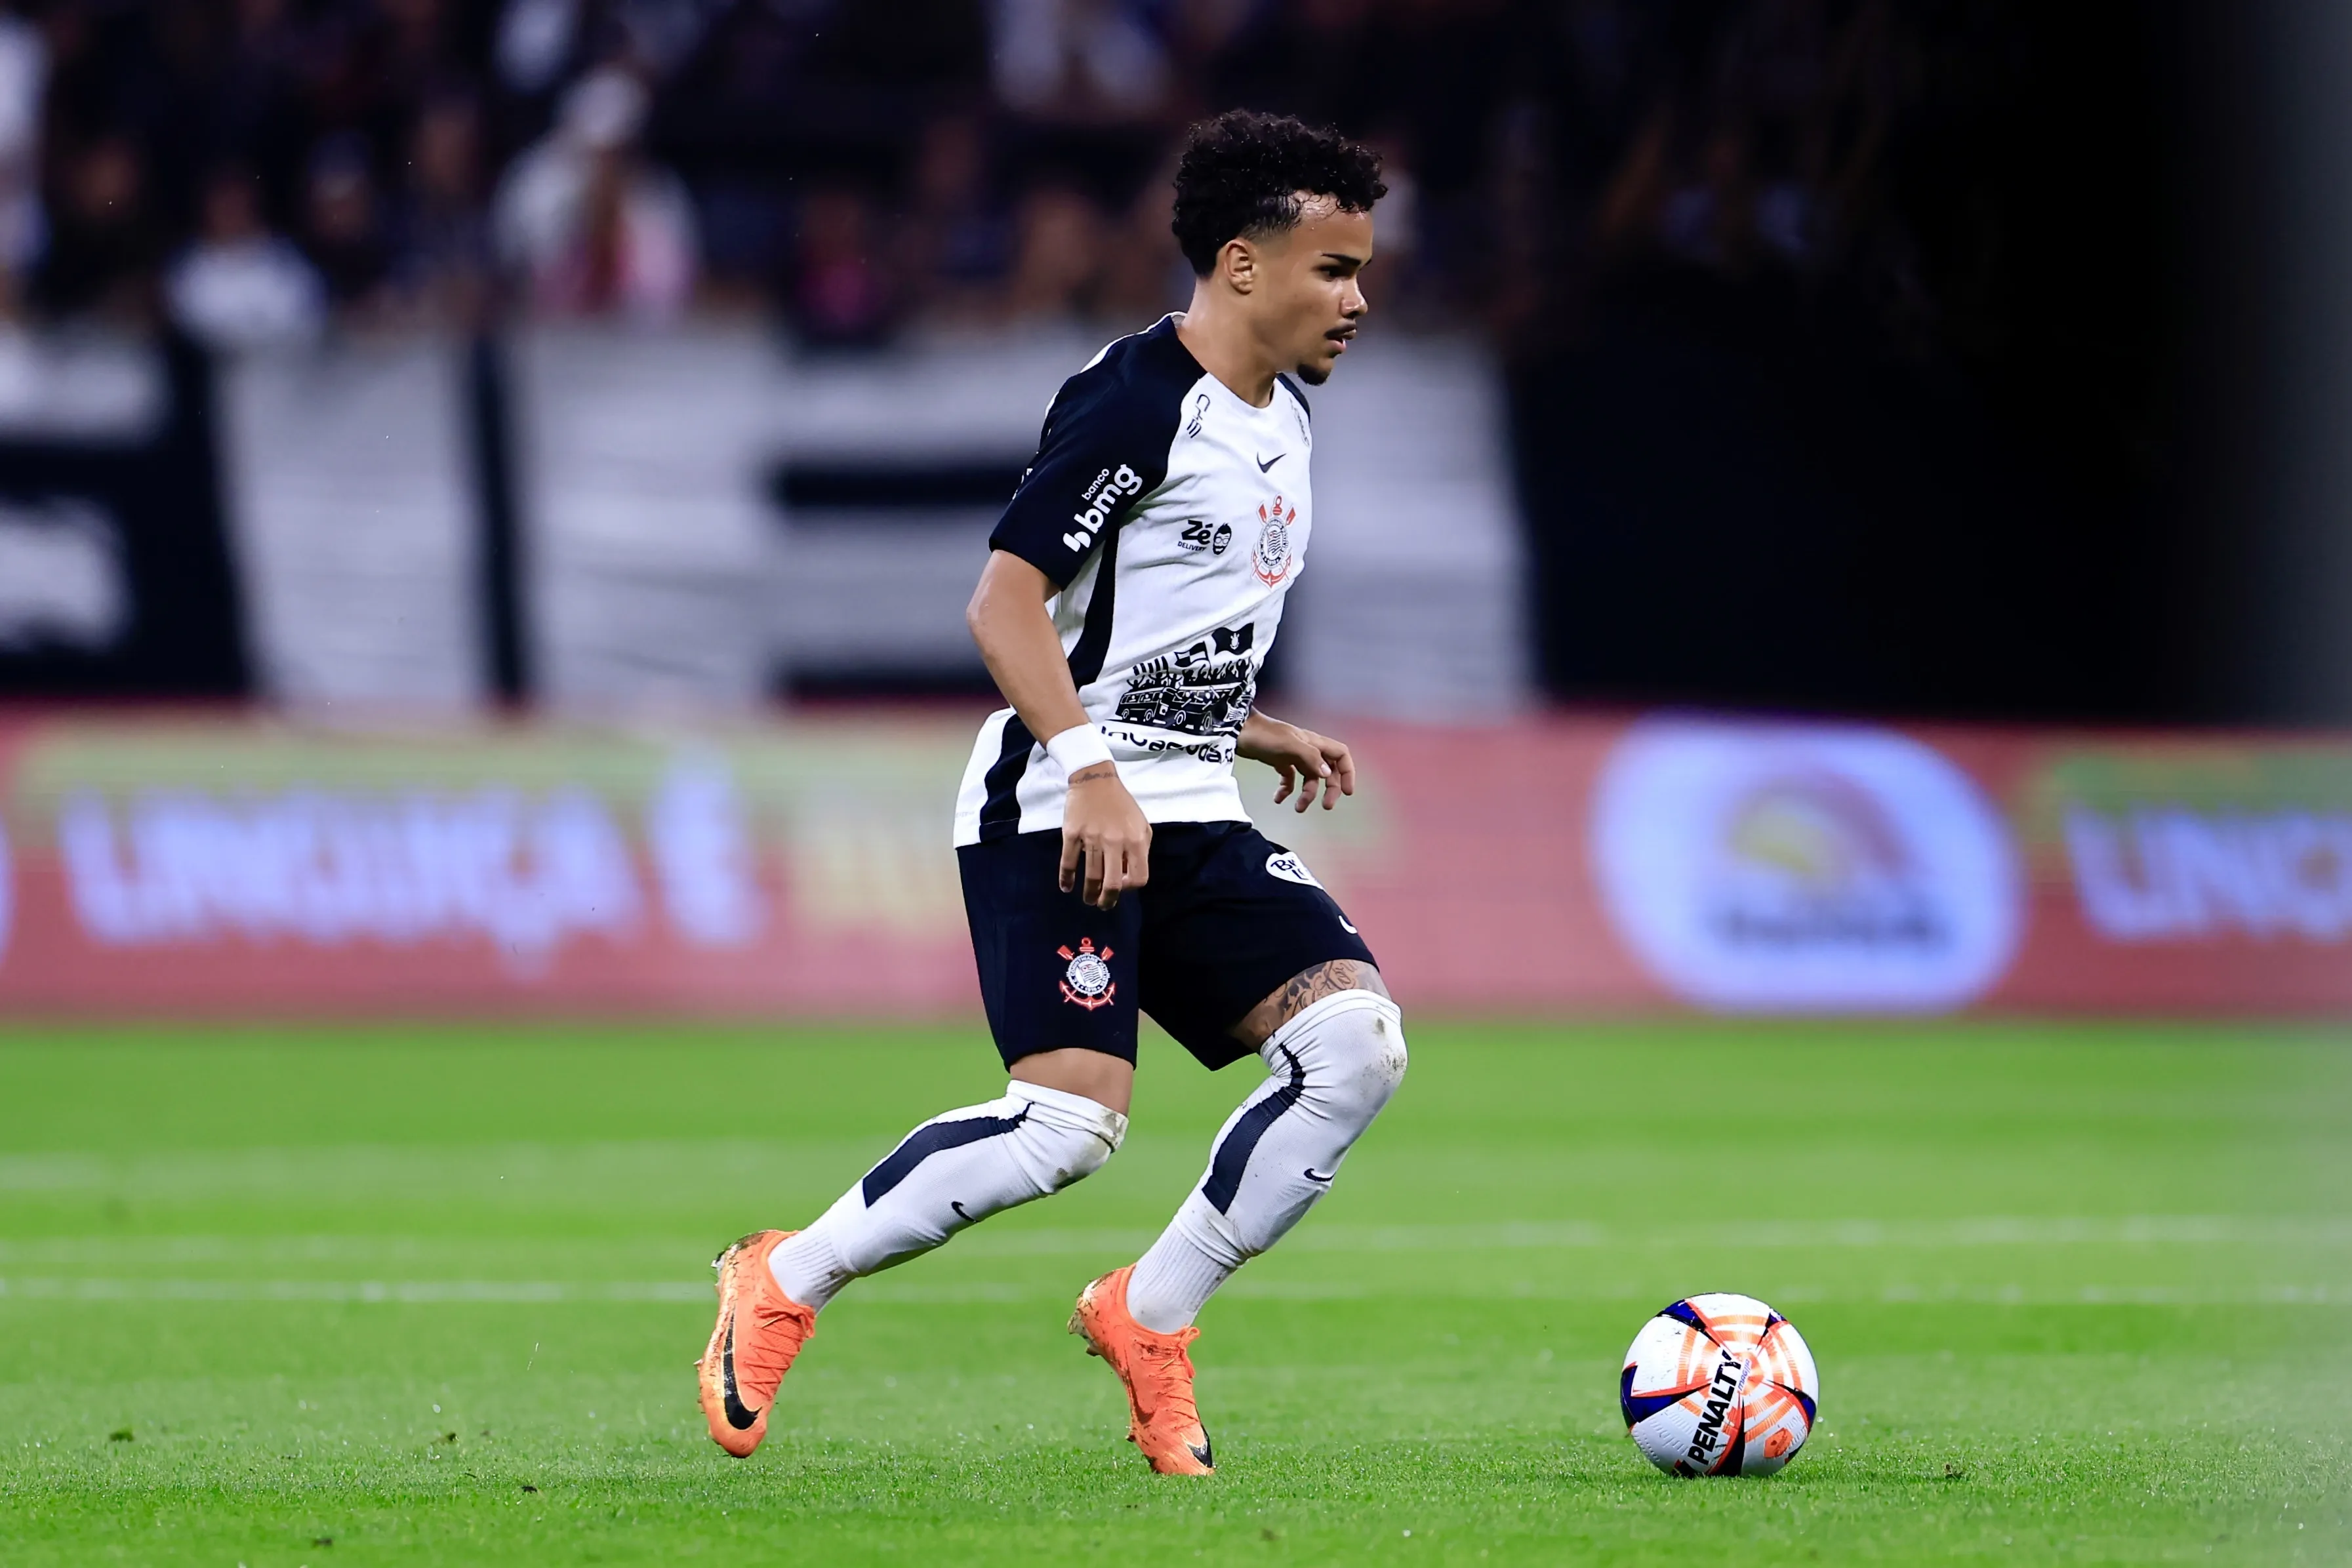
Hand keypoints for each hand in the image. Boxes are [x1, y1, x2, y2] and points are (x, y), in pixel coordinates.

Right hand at [1059, 765, 1150, 908]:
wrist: (1095, 780)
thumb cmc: (1121, 804)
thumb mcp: (1140, 824)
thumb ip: (1140, 849)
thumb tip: (1127, 874)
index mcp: (1135, 840)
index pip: (1139, 876)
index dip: (1130, 887)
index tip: (1122, 885)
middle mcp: (1115, 841)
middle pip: (1112, 883)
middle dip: (1108, 900)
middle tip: (1103, 905)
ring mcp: (1092, 838)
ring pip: (1091, 876)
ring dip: (1089, 893)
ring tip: (1088, 899)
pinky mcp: (1072, 834)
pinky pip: (1069, 862)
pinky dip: (1066, 878)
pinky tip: (1066, 887)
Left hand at [1238, 713, 1355, 812]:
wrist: (1237, 730)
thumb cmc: (1264, 735)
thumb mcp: (1290, 746)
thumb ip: (1310, 758)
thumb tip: (1327, 775)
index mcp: (1314, 743)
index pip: (1341, 755)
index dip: (1348, 773)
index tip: (1347, 792)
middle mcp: (1307, 749)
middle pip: (1328, 771)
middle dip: (1329, 789)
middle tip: (1326, 806)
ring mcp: (1293, 756)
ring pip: (1308, 778)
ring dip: (1307, 794)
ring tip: (1298, 808)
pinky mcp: (1279, 761)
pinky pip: (1289, 779)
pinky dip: (1286, 790)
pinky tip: (1278, 799)